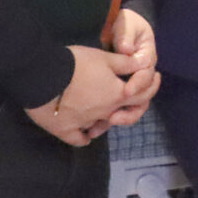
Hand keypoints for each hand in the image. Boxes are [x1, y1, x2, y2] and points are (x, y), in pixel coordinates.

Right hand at [25, 42, 144, 147]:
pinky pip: (78, 139)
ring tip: (107, 113)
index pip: (143, 96)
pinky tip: (85, 134)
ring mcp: (85, 124)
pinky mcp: (65, 130)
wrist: (42, 76)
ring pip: (103, 127)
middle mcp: (105, 113)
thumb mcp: (104, 57)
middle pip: (128, 116)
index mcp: (117, 96)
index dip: (152, 86)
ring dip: (107, 122)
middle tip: (131, 100)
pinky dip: (83, 137)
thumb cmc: (75, 64)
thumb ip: (127, 63)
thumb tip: (146, 63)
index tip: (154, 78)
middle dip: (135, 109)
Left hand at [101, 9, 160, 129]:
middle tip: (115, 116)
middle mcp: (139, 76)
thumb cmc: (125, 23)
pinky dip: (105, 119)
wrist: (116, 24)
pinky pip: (114, 109)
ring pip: (129, 108)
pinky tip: (92, 128)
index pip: (145, 76)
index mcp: (145, 60)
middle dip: (131, 110)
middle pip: (141, 99)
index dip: (139, 84)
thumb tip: (126, 49)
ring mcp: (128, 84)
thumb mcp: (127, 25)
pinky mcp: (116, 90)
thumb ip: (126, 35)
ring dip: (119, 118)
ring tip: (103, 125)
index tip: (126, 90)